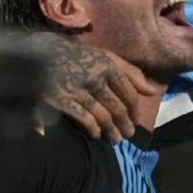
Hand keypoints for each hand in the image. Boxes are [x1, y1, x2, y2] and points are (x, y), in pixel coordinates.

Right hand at [38, 33, 155, 142]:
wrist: (40, 51)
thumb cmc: (76, 53)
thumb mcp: (105, 55)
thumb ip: (130, 72)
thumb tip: (152, 91)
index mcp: (108, 66)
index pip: (129, 93)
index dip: (135, 110)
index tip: (137, 120)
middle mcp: (96, 79)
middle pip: (117, 107)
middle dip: (125, 124)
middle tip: (128, 135)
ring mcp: (79, 90)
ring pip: (102, 116)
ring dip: (111, 131)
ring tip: (115, 140)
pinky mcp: (62, 100)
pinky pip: (83, 118)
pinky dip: (92, 129)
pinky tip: (96, 134)